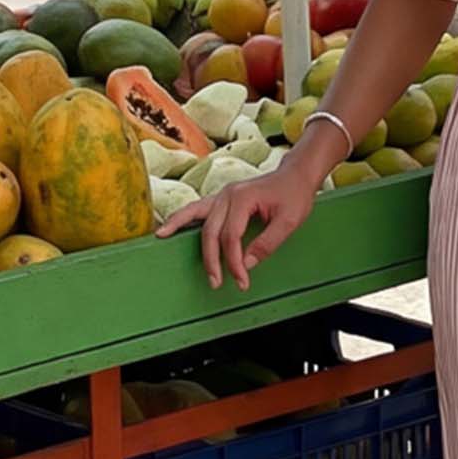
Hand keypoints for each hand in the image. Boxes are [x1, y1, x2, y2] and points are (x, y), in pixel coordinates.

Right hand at [172, 146, 328, 290]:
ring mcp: (221, 195)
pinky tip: (166, 227)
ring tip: (162, 240)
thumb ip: (268, 243)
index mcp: (243, 197)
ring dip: (180, 231)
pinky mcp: (220, 199)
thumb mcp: (290, 221)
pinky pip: (196, 209)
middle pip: (211, 231)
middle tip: (216, 283)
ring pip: (196, 216)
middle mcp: (227, 195)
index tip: (242, 280)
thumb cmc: (295, 195)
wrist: (296, 175)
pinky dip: (180, 217)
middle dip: (212, 260)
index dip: (233, 261)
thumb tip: (246, 265)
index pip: (231, 236)